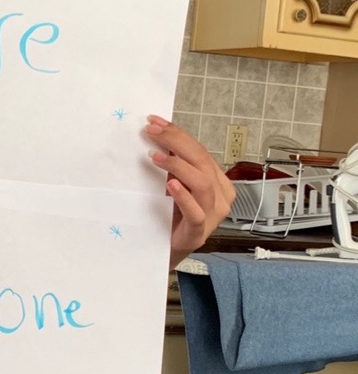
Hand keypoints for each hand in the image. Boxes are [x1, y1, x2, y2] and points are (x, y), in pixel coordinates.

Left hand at [146, 116, 234, 263]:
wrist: (165, 252)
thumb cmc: (170, 219)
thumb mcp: (172, 188)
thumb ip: (172, 168)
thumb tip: (155, 138)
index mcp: (217, 181)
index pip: (199, 152)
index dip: (178, 135)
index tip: (155, 121)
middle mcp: (221, 196)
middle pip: (202, 162)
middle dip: (176, 143)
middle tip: (152, 131)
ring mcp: (213, 215)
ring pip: (202, 183)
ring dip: (179, 166)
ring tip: (156, 157)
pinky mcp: (199, 232)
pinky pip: (197, 212)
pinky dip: (184, 196)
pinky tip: (171, 185)